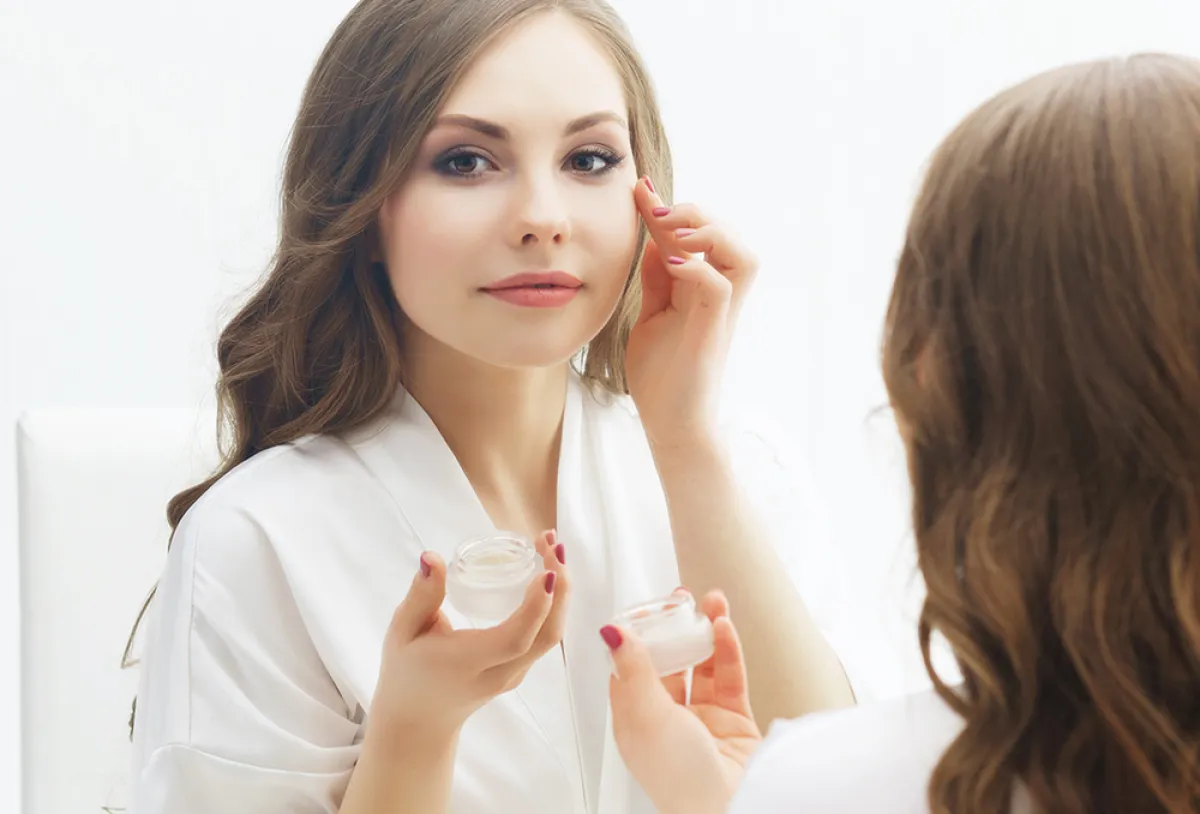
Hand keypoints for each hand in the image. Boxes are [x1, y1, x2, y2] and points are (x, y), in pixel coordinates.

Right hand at [365, 529, 569, 744]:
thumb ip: (421, 596)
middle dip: (560, 589)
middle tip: (553, 545)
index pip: (516, 638)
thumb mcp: (403, 632)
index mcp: (468, 664)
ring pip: (551, 636)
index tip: (547, 569)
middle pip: (546, 636)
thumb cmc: (406, 671)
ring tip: (552, 550)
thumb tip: (431, 557)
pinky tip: (546, 573)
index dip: (537, 605)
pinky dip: (552, 604)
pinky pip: (544, 636)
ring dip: (560, 593)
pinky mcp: (520, 670)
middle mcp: (499, 674)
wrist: (419, 720)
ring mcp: (514, 675)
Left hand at [604, 589, 762, 813]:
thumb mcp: (646, 715)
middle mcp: (666, 718)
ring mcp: (701, 719)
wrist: (728, 808)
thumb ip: (632, 668)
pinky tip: (724, 627)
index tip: (645, 607)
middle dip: (674, 628)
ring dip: (705, 632)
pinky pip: (728, 677)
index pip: (630, 667)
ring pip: (701, 664)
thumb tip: (611, 630)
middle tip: (680, 598)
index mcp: (634, 720)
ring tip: (711, 601)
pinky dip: (727, 650)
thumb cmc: (678, 777)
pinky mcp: (733, 721)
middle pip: (668, 662)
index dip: (637, 635)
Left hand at [624, 177, 758, 449]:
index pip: (695, 237)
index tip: (638, 186)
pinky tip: (671, 260)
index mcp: (702, 290)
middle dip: (698, 212)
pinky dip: (698, 267)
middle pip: (731, 237)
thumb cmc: (662, 376)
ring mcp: (719, 315)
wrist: (670, 424)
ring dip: (710, 234)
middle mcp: (718, 297)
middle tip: (658, 209)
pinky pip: (721, 287)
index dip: (668, 208)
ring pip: (742, 256)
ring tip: (675, 230)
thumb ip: (658, 280)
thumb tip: (656, 241)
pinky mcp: (713, 332)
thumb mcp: (652, 316)